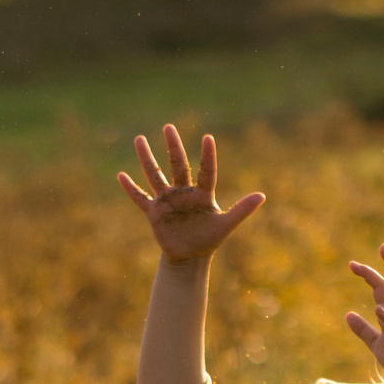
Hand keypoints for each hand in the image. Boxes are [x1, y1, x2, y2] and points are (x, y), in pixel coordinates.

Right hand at [118, 125, 264, 266]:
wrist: (190, 257)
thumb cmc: (209, 239)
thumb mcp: (226, 225)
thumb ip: (242, 210)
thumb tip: (263, 196)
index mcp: (202, 194)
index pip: (206, 171)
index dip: (208, 156)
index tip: (208, 137)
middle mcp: (184, 192)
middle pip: (177, 165)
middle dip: (173, 146)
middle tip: (169, 127)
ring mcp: (167, 200)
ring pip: (155, 175)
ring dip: (146, 158)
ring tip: (139, 139)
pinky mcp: (154, 212)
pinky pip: (140, 198)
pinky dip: (130, 188)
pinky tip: (120, 175)